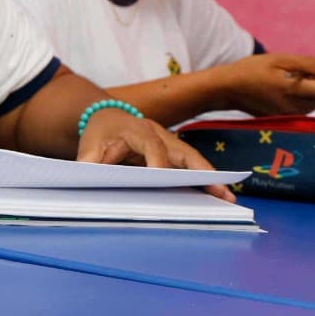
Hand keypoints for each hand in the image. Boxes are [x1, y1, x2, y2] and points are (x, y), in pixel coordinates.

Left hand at [78, 110, 233, 200]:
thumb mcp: (89, 144)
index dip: (158, 161)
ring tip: (228, 197)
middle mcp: (160, 134)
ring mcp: (170, 144)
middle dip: (201, 170)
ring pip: (193, 161)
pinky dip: (204, 180)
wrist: (108, 118)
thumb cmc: (100, 133)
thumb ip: (89, 160)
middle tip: (219, 189)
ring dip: (210, 178)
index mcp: (138, 129)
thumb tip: (86, 175)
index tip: (162, 178)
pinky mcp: (174, 154)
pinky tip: (218, 196)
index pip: (151, 145)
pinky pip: (191, 168)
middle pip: (184, 151)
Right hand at [220, 54, 314, 115]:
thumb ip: (307, 64)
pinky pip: (304, 108)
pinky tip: (294, 86)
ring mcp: (288, 115)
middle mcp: (294, 107)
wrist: (226, 89)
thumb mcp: (278, 59)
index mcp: (295, 91)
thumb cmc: (250, 70)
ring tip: (302, 75)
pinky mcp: (282, 118)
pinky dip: (307, 96)